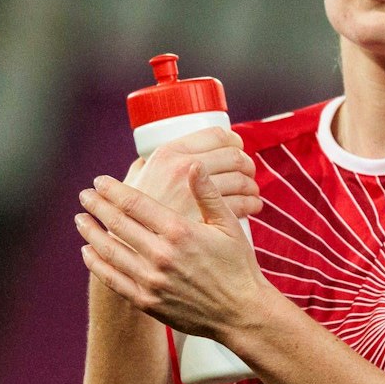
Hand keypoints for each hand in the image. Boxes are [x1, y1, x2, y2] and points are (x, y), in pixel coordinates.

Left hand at [76, 164, 269, 339]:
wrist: (241, 313)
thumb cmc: (238, 266)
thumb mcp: (229, 225)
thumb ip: (208, 194)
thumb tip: (194, 164)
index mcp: (180, 231)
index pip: (134, 203)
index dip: (113, 190)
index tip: (100, 181)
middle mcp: (161, 254)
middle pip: (117, 223)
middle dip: (96, 206)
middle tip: (85, 195)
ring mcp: (151, 280)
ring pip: (109, 250)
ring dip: (90, 232)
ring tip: (80, 219)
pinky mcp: (146, 301)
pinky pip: (111, 279)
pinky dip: (95, 263)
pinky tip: (88, 251)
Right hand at [126, 128, 261, 220]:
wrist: (132, 249)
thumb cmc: (132, 216)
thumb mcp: (131, 184)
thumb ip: (140, 171)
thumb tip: (144, 161)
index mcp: (167, 154)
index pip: (216, 134)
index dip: (234, 140)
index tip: (237, 147)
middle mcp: (182, 168)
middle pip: (234, 156)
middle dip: (247, 163)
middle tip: (247, 172)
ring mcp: (196, 192)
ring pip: (242, 179)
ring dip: (252, 185)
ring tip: (250, 192)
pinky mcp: (208, 216)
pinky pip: (243, 203)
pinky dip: (252, 204)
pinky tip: (252, 206)